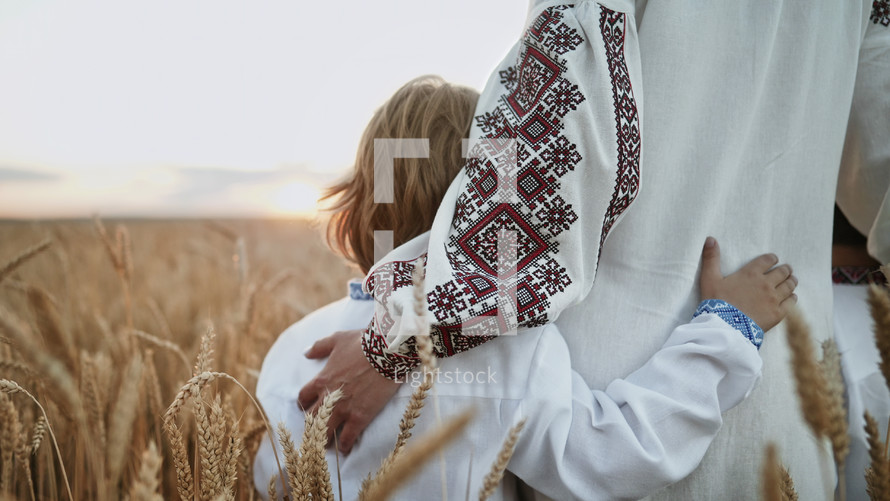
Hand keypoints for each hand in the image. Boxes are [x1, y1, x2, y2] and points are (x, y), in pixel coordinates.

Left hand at [297, 329, 400, 453]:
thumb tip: (305, 353)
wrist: (386, 352)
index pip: (303, 398)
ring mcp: (344, 409)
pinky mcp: (360, 417)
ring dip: (324, 439)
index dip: (304, 404)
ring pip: (325, 432)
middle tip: (315, 430)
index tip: (308, 408)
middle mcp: (328, 398)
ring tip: (327, 444)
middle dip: (312, 426)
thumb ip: (319, 347)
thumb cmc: (362, 343)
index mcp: (321, 380)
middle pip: (311, 419)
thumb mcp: (337, 340)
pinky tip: (345, 449)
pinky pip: (347, 437)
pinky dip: (345, 445)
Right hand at [699, 237, 797, 330]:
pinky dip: (793, 297)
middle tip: (786, 270)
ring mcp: (773, 298)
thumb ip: (711, 258)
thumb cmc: (716, 302)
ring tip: (792, 280)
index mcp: (750, 273)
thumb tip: (710, 238)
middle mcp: (765, 283)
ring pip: (789, 285)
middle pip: (782, 272)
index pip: (768, 260)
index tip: (774, 259)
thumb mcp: (709, 278)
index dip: (772, 258)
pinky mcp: (778, 313)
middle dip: (785, 269)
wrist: (725, 327)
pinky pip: (791, 302)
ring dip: (791, 281)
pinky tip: (792, 297)